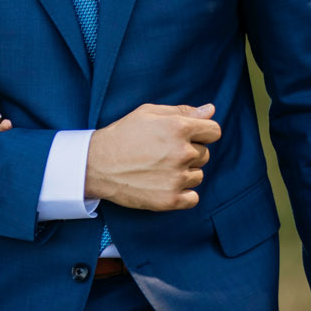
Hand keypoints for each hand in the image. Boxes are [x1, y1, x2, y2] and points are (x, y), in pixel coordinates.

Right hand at [84, 103, 219, 208]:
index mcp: (178, 128)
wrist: (97, 165)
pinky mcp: (170, 199)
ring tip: (160, 168)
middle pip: (205, 154)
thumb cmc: (122, 135)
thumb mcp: (148, 113)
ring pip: (198, 175)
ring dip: (185, 172)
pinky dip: (183, 193)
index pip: (214, 131)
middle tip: (164, 153)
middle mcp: (181, 153)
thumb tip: (211, 110)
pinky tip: (166, 185)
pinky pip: (193, 197)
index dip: (202, 133)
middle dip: (190, 152)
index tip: (189, 137)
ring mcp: (177, 178)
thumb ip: (182, 111)